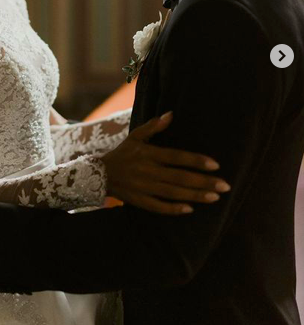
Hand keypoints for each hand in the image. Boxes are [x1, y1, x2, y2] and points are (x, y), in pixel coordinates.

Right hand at [102, 112, 230, 214]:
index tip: (215, 164)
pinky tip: (189, 210)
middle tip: (225, 186)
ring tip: (215, 197)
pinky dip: (173, 209)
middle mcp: (147, 171)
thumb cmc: (122, 153)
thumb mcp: (135, 136)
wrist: (99, 174)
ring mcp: (143, 188)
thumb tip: (171, 114)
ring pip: (173, 193)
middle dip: (203, 182)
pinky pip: (158, 207)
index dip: (196, 161)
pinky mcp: (139, 201)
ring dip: (194, 196)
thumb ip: (153, 127)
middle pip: (179, 178)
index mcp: (148, 154)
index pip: (176, 157)